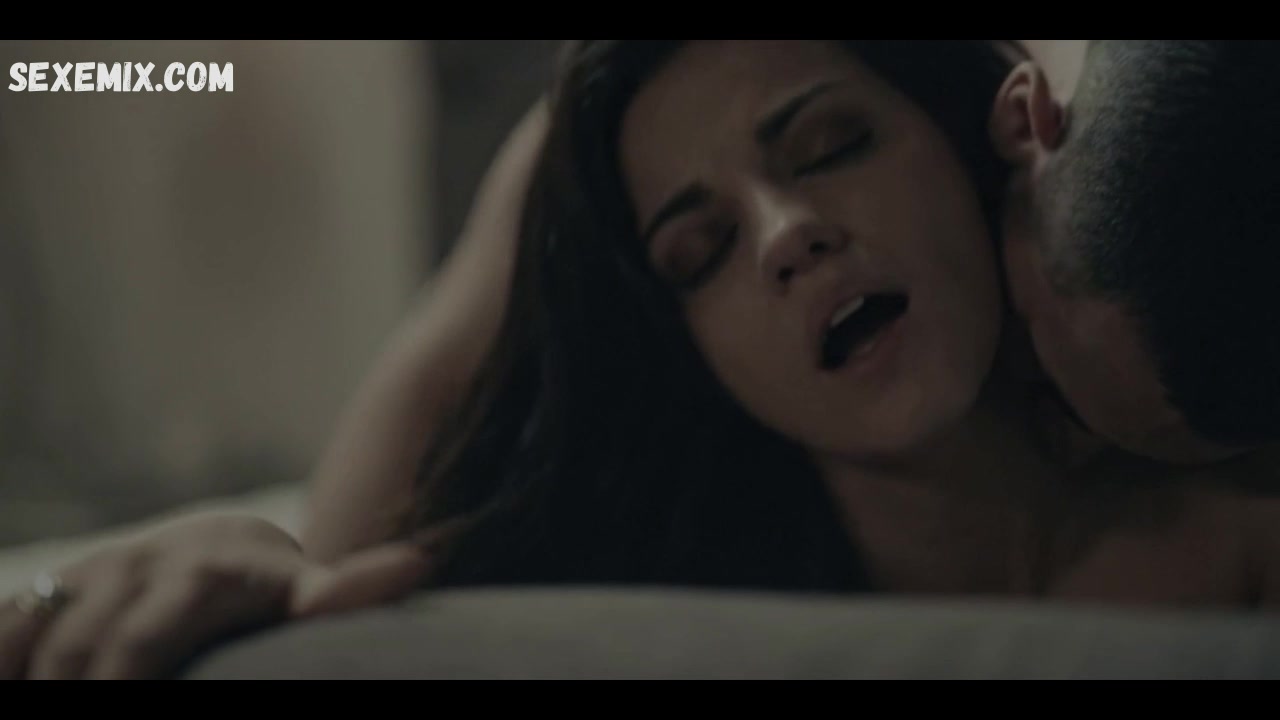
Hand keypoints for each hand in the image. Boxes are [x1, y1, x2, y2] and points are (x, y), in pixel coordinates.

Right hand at [0, 514, 431, 679]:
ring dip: (41, 675)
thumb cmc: (275, 586)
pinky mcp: (56, 585)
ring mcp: (90, 573)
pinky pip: (10, 624)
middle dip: (79, 687)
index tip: (118, 698)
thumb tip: (415, 561)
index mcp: (200, 572)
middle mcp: (138, 565)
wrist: (224, 549)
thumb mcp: (309, 589)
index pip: (141, 639)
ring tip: (51, 699)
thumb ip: (349, 588)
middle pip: (82, 649)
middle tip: (100, 707)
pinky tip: (19, 679)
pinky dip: (10, 656)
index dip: (125, 673)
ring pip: (37, 636)